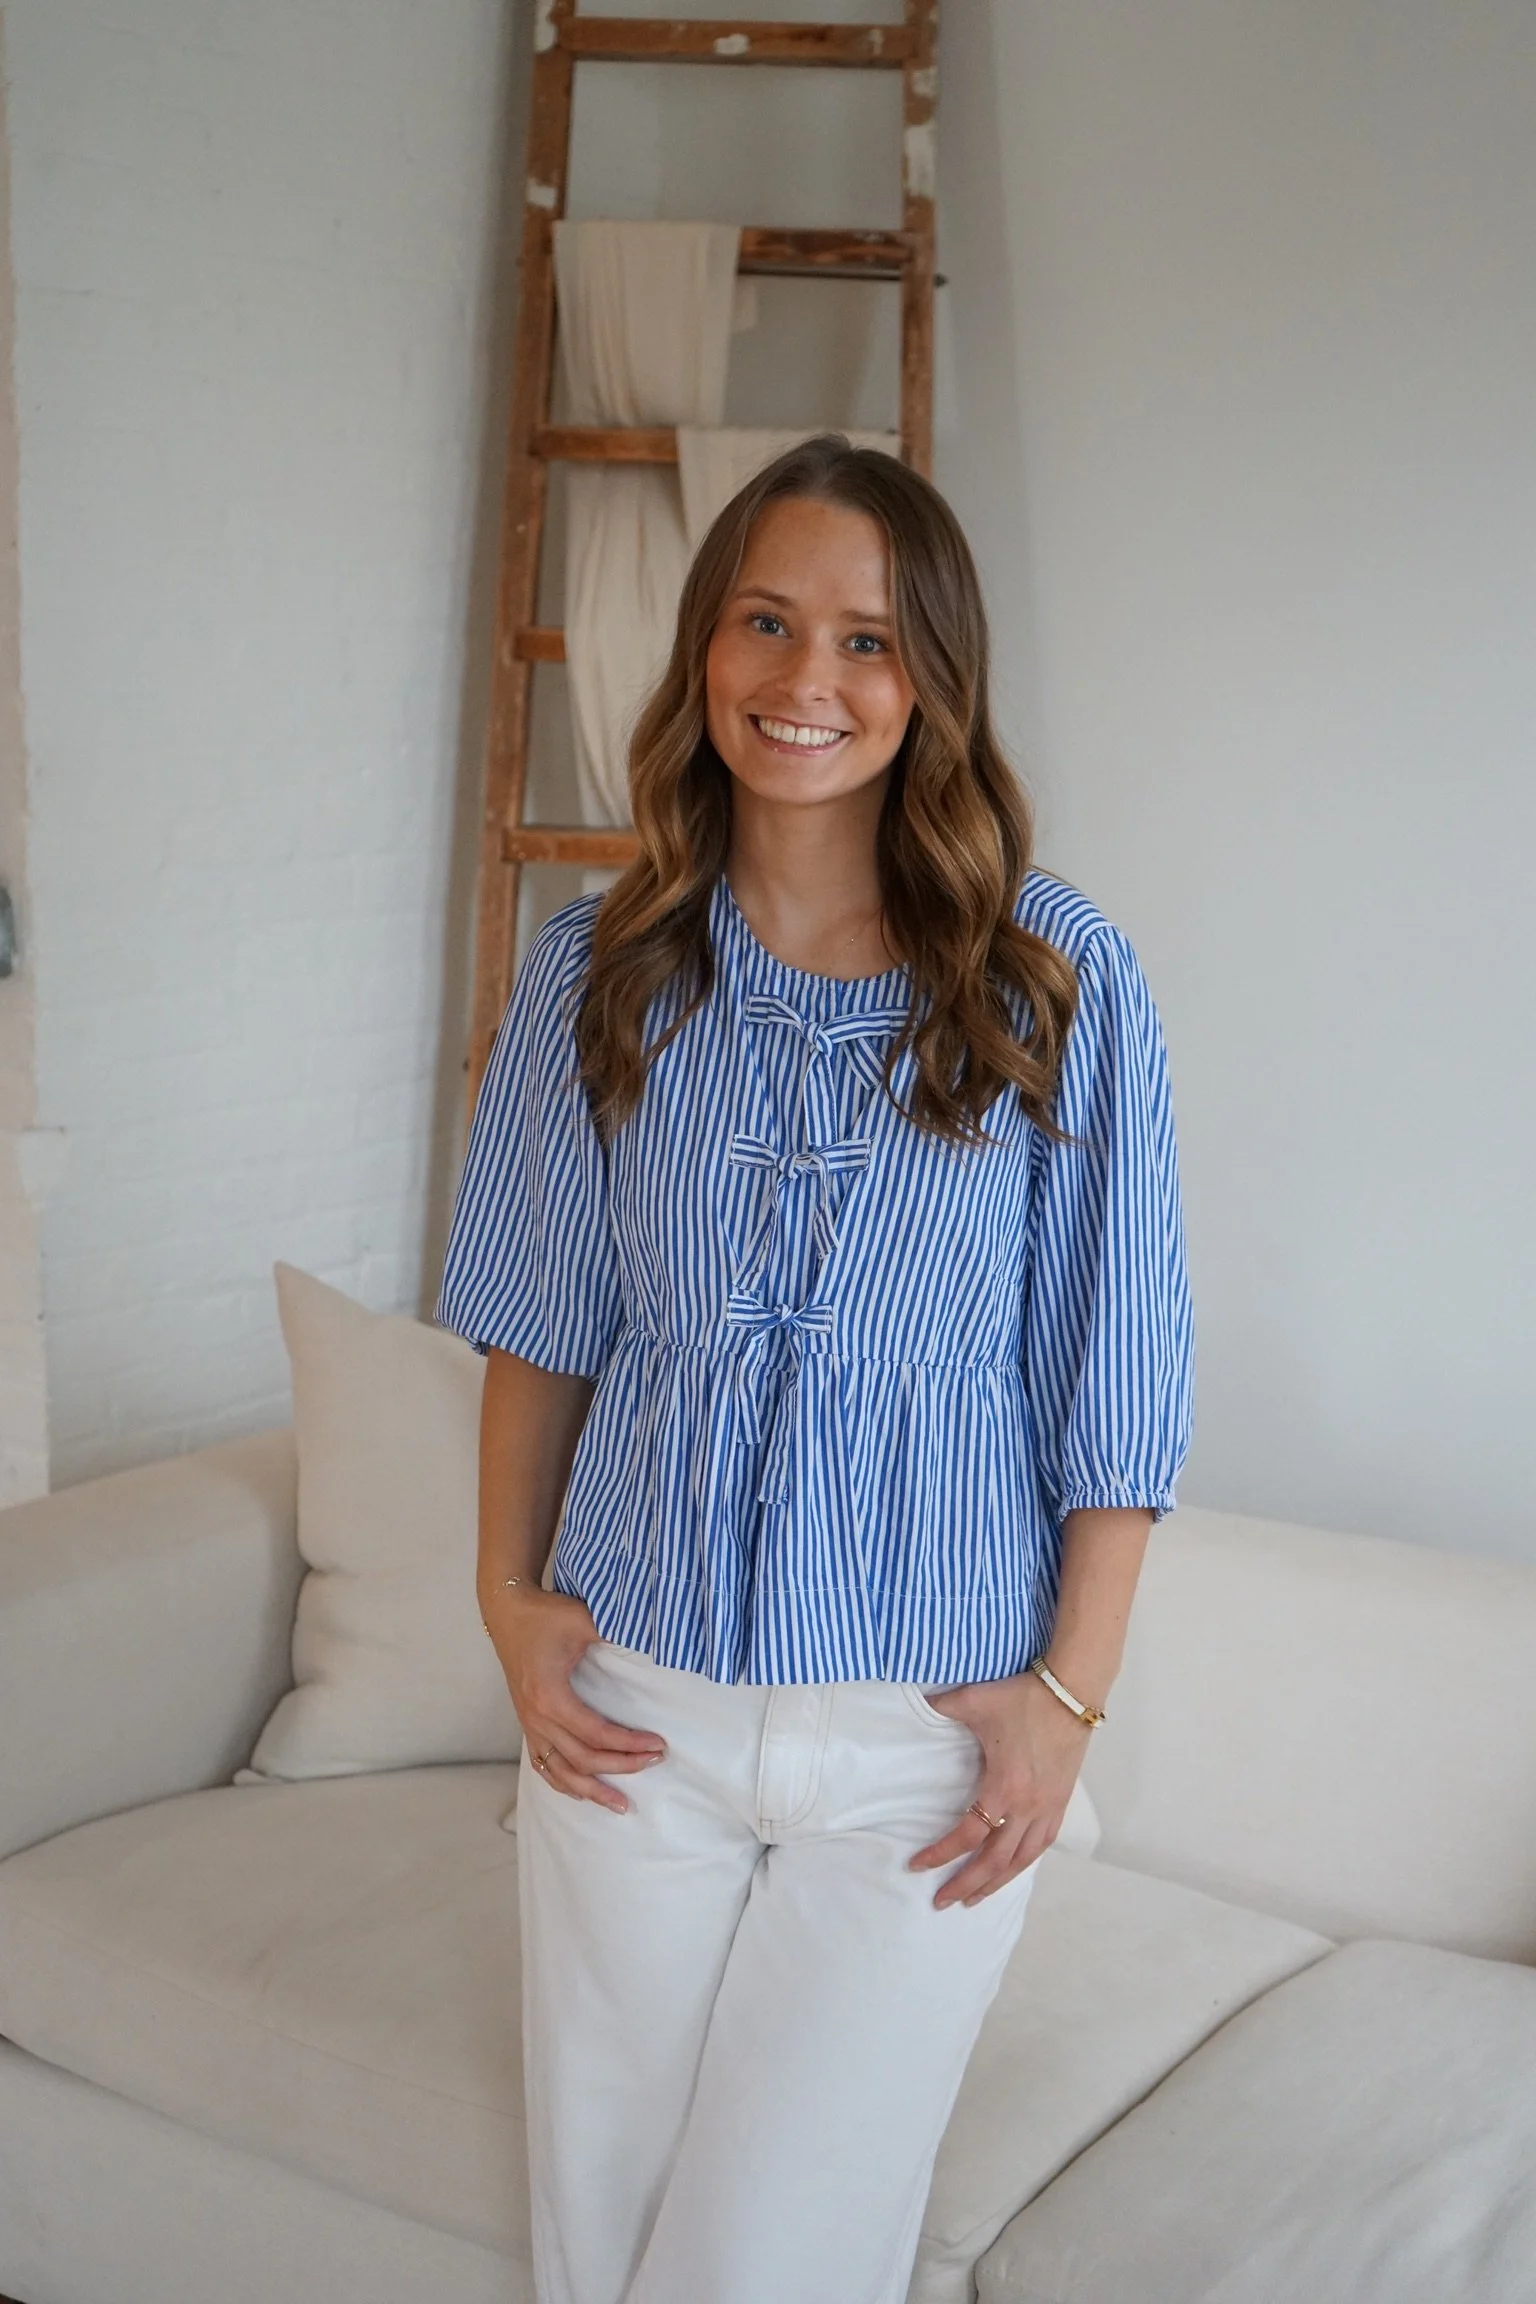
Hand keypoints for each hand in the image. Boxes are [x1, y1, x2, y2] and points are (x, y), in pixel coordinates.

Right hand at [481, 1587, 665, 1814]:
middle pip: (583, 1759)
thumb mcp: (583, 1620)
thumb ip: (615, 1634)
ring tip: (621, 1805)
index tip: (658, 1744)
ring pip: (561, 1772)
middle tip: (654, 1763)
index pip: (597, 1734)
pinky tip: (582, 1793)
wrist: (507, 1611)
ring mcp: (529, 1724)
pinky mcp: (526, 1723)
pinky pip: (543, 1765)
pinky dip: (564, 1783)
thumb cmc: (545, 1615)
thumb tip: (653, 1644)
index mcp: (551, 1697)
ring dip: (592, 1791)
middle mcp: (537, 1718)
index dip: (630, 1743)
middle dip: (622, 1766)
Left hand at [908, 1668, 1092, 1907]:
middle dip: (966, 1884)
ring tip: (974, 1897)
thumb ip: (941, 1707)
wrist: (1073, 1690)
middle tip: (941, 1901)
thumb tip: (919, 1703)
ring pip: (1021, 1860)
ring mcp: (1048, 1807)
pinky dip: (1024, 1861)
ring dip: (996, 1882)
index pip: (967, 1835)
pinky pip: (1042, 1844)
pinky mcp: (1061, 1801)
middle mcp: (1028, 1807)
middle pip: (994, 1861)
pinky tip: (1012, 1867)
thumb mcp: (975, 1700)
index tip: (917, 1865)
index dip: (940, 1854)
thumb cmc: (1023, 1697)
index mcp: (1004, 1788)